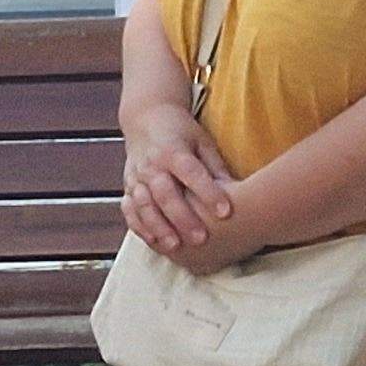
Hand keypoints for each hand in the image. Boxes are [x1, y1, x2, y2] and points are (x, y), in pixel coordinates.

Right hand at [120, 104, 236, 254]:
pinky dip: (139, 227)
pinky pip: (129, 210)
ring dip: (159, 227)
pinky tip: (153, 241)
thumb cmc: (181, 133)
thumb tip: (238, 193)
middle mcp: (152, 164)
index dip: (208, 193)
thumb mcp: (202, 142)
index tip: (225, 212)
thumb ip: (216, 167)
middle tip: (201, 239)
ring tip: (175, 246)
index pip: (192, 173)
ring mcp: (136, 177)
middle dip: (182, 218)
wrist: (146, 119)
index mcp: (173, 150)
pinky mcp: (127, 187)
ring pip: (144, 205)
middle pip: (165, 193)